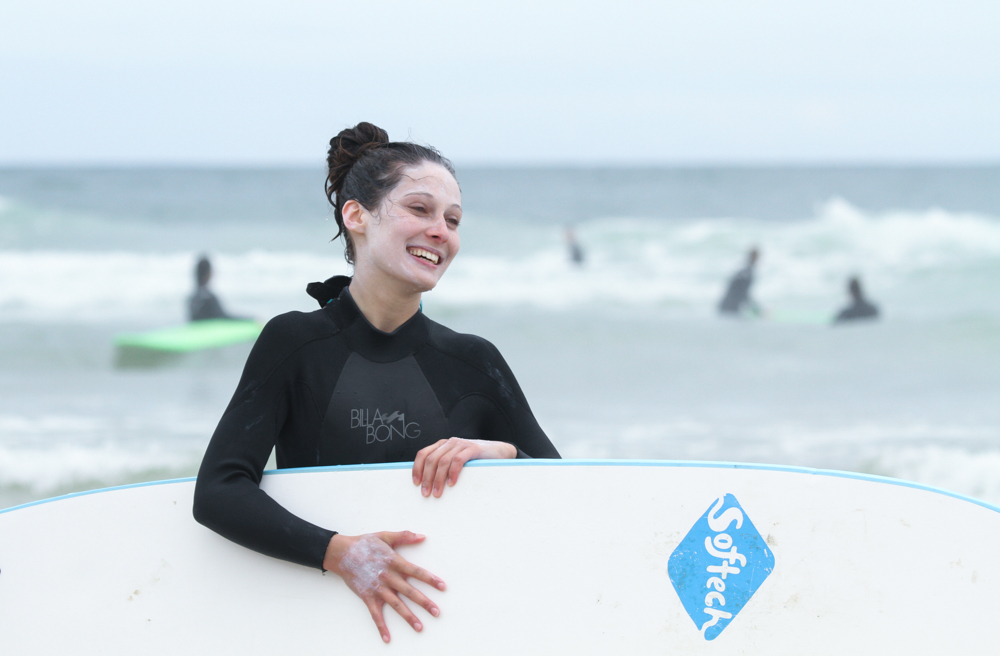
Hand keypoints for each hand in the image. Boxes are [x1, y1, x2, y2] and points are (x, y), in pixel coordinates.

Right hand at [324, 531, 445, 643]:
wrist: (341, 553)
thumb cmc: (364, 543)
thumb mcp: (385, 536)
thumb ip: (405, 536)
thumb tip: (422, 536)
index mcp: (394, 561)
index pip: (416, 571)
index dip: (430, 579)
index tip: (443, 586)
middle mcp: (388, 576)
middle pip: (409, 591)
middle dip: (424, 602)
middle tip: (437, 612)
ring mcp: (377, 588)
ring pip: (396, 605)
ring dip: (408, 617)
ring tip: (420, 627)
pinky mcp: (367, 596)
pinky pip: (375, 614)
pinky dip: (381, 626)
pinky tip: (387, 638)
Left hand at [412, 437, 516, 497]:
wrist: (499, 451)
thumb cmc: (476, 460)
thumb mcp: (457, 460)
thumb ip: (445, 466)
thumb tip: (428, 484)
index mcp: (443, 445)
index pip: (423, 454)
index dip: (417, 468)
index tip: (416, 483)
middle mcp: (450, 443)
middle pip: (431, 459)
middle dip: (427, 477)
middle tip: (426, 493)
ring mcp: (461, 444)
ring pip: (443, 461)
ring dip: (438, 479)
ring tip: (437, 493)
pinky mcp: (473, 449)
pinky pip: (458, 460)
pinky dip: (453, 473)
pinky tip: (452, 483)